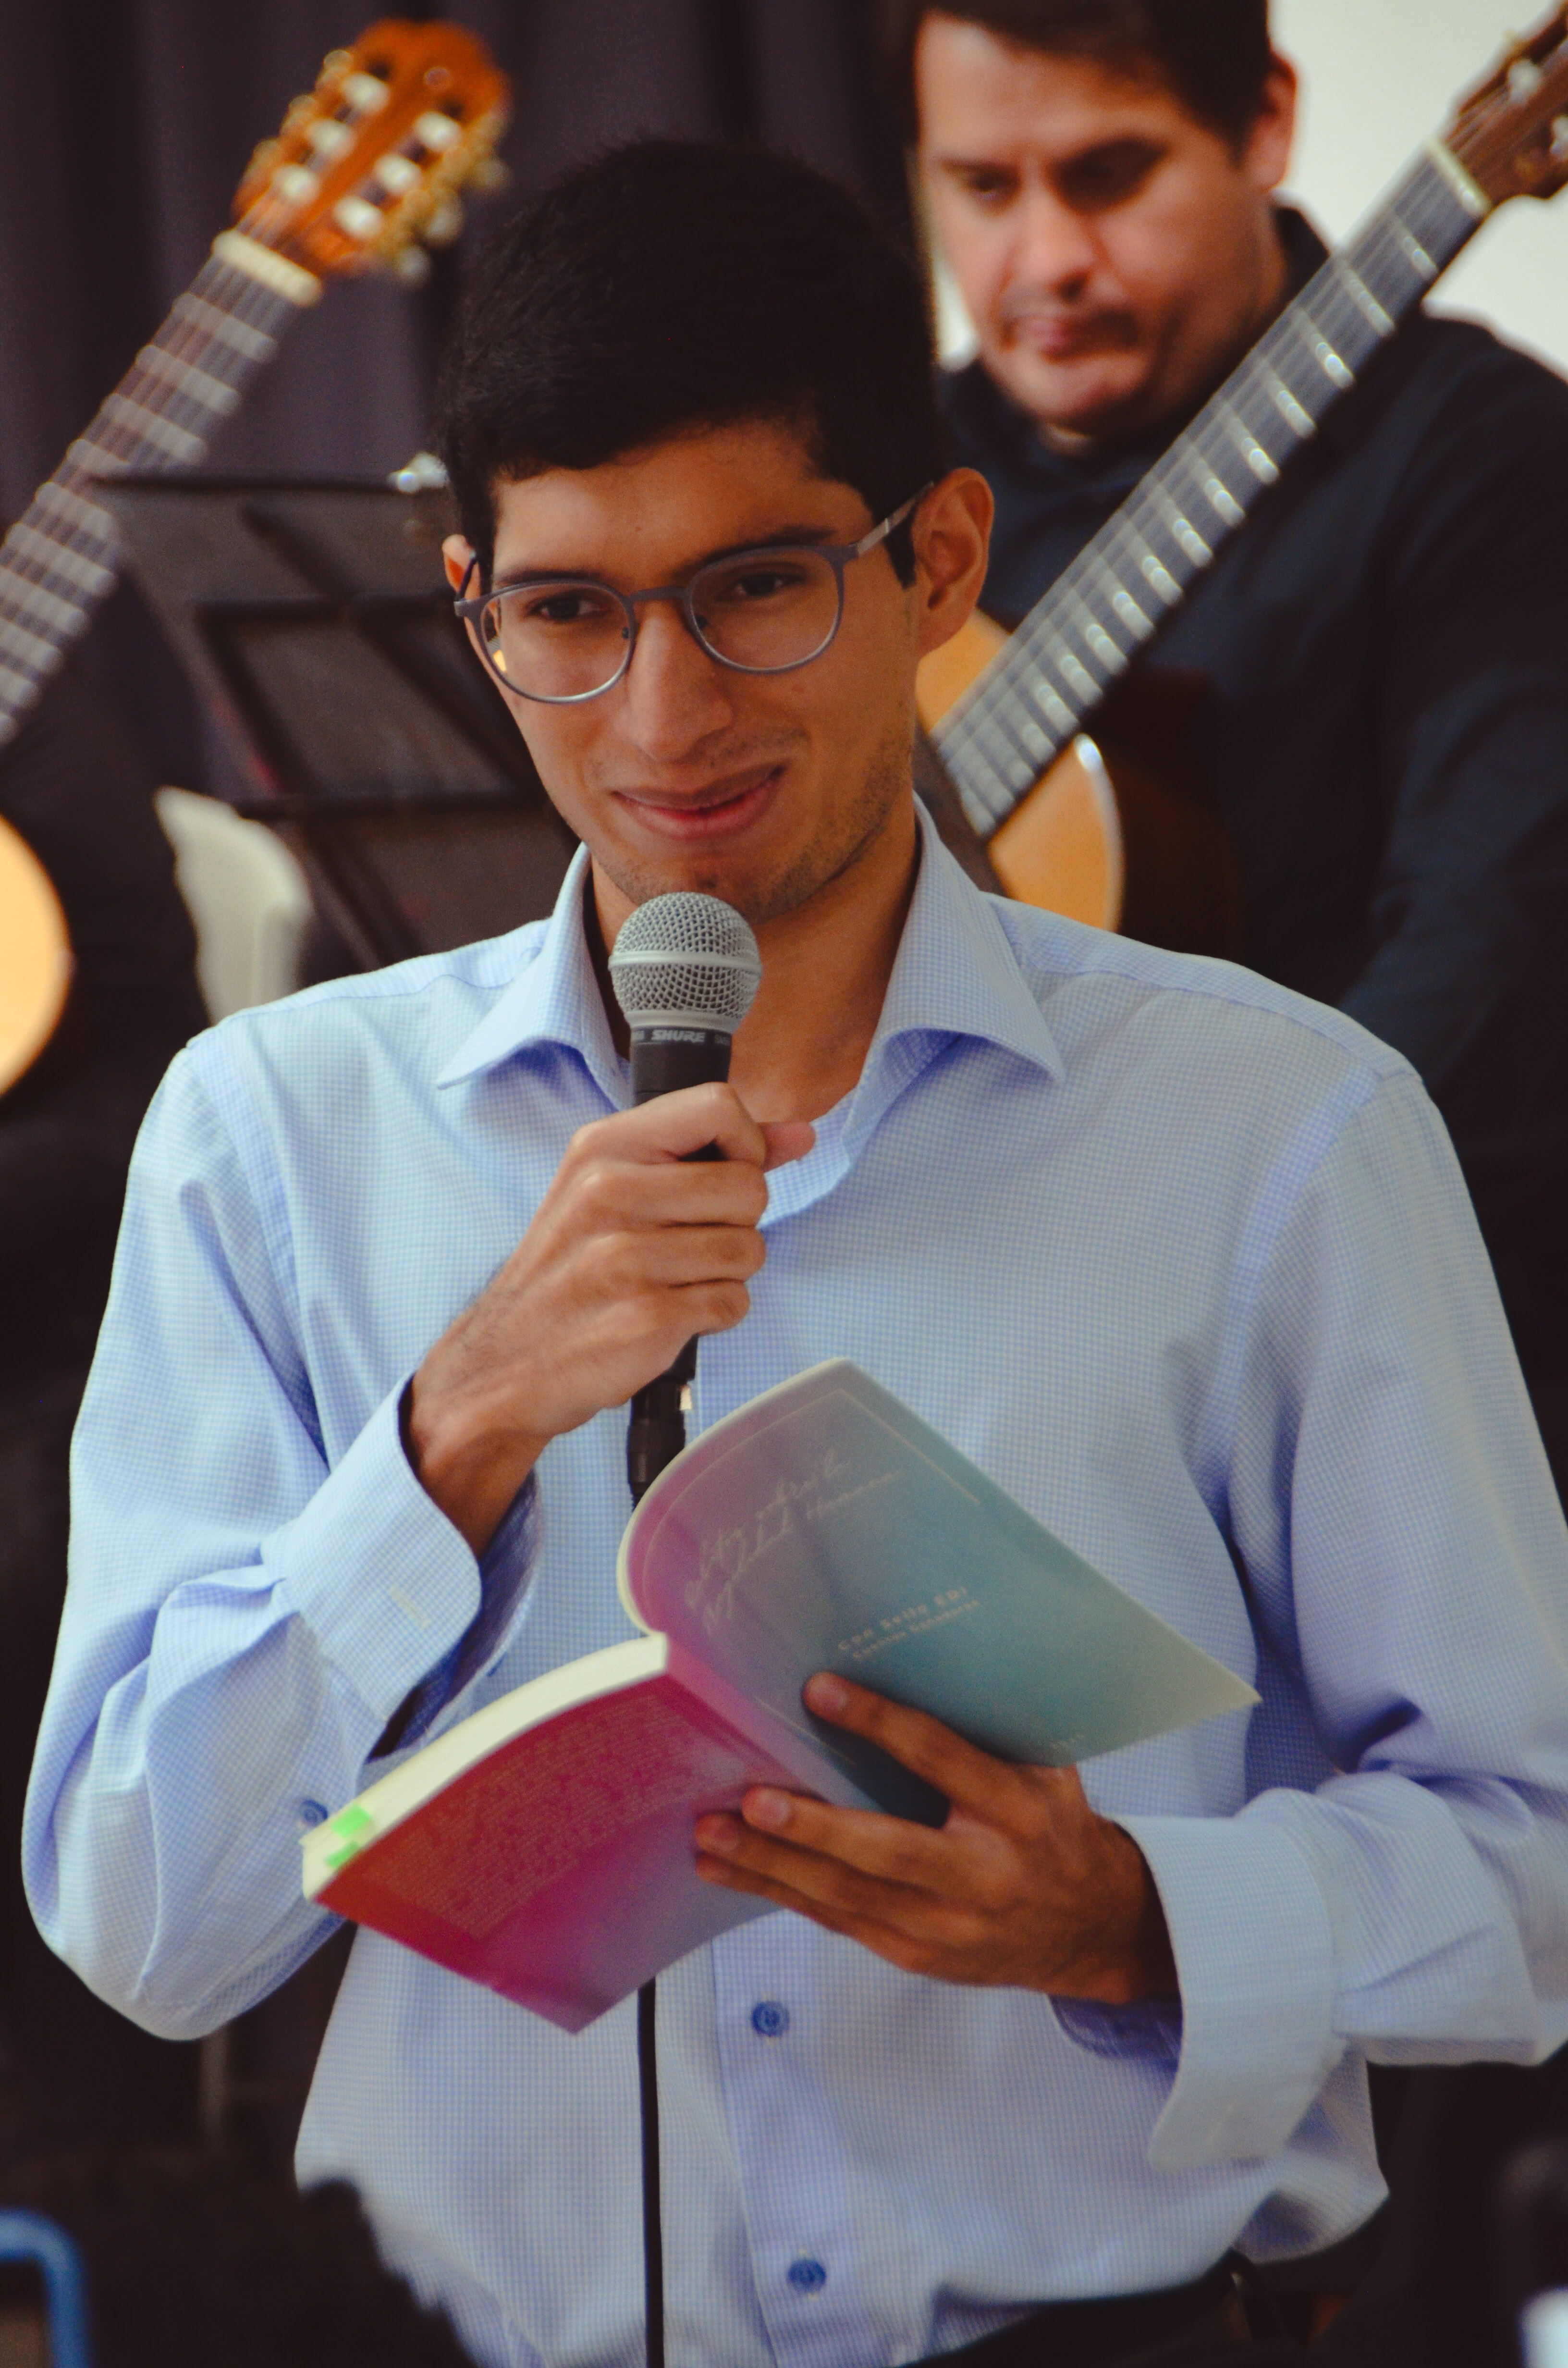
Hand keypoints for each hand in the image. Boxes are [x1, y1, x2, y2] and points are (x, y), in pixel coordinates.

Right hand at [406, 1084, 812, 1552]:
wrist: (507, 1362)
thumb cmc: (570, 1272)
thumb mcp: (615, 1188)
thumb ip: (709, 1153)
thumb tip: (799, 1134)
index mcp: (603, 1147)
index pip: (720, 1106)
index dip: (743, 1146)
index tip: (721, 1177)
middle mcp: (609, 1192)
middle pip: (748, 1185)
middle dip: (736, 1222)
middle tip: (685, 1244)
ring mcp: (626, 1256)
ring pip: (749, 1248)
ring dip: (726, 1273)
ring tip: (673, 1280)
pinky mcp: (647, 1316)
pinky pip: (734, 1302)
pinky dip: (714, 1314)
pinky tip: (669, 1313)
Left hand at [695, 1673, 1175, 2002]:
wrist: (1089, 1925)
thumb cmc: (1053, 1827)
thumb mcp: (1042, 1769)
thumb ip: (986, 1729)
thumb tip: (908, 1661)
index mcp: (1017, 1810)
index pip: (941, 1760)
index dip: (881, 1724)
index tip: (819, 1691)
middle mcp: (982, 1873)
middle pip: (885, 1850)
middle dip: (812, 1828)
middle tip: (749, 1799)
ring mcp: (945, 1925)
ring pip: (846, 1895)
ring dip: (772, 1865)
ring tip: (713, 1835)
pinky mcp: (916, 1954)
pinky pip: (839, 1919)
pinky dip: (782, 1893)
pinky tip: (734, 1870)